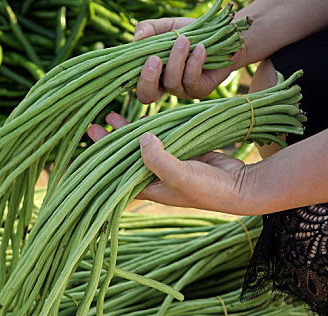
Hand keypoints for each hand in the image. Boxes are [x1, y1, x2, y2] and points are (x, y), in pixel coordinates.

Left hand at [87, 113, 246, 212]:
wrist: (239, 185)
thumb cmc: (208, 188)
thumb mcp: (179, 175)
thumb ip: (157, 159)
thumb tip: (141, 137)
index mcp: (148, 188)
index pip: (116, 176)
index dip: (100, 162)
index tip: (88, 144)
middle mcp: (153, 177)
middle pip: (124, 159)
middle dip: (109, 143)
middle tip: (93, 126)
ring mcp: (166, 164)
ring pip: (139, 146)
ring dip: (126, 132)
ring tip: (110, 116)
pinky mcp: (180, 153)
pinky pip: (158, 138)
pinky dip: (148, 128)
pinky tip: (141, 117)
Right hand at [134, 18, 239, 102]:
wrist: (223, 36)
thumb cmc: (191, 33)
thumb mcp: (166, 27)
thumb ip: (148, 29)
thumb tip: (137, 38)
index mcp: (152, 73)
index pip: (134, 84)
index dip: (133, 77)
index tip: (142, 57)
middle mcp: (164, 86)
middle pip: (146, 96)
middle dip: (147, 79)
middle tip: (154, 59)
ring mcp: (182, 90)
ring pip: (171, 83)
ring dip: (176, 60)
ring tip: (184, 40)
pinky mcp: (200, 90)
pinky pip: (191, 80)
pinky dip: (194, 62)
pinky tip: (200, 48)